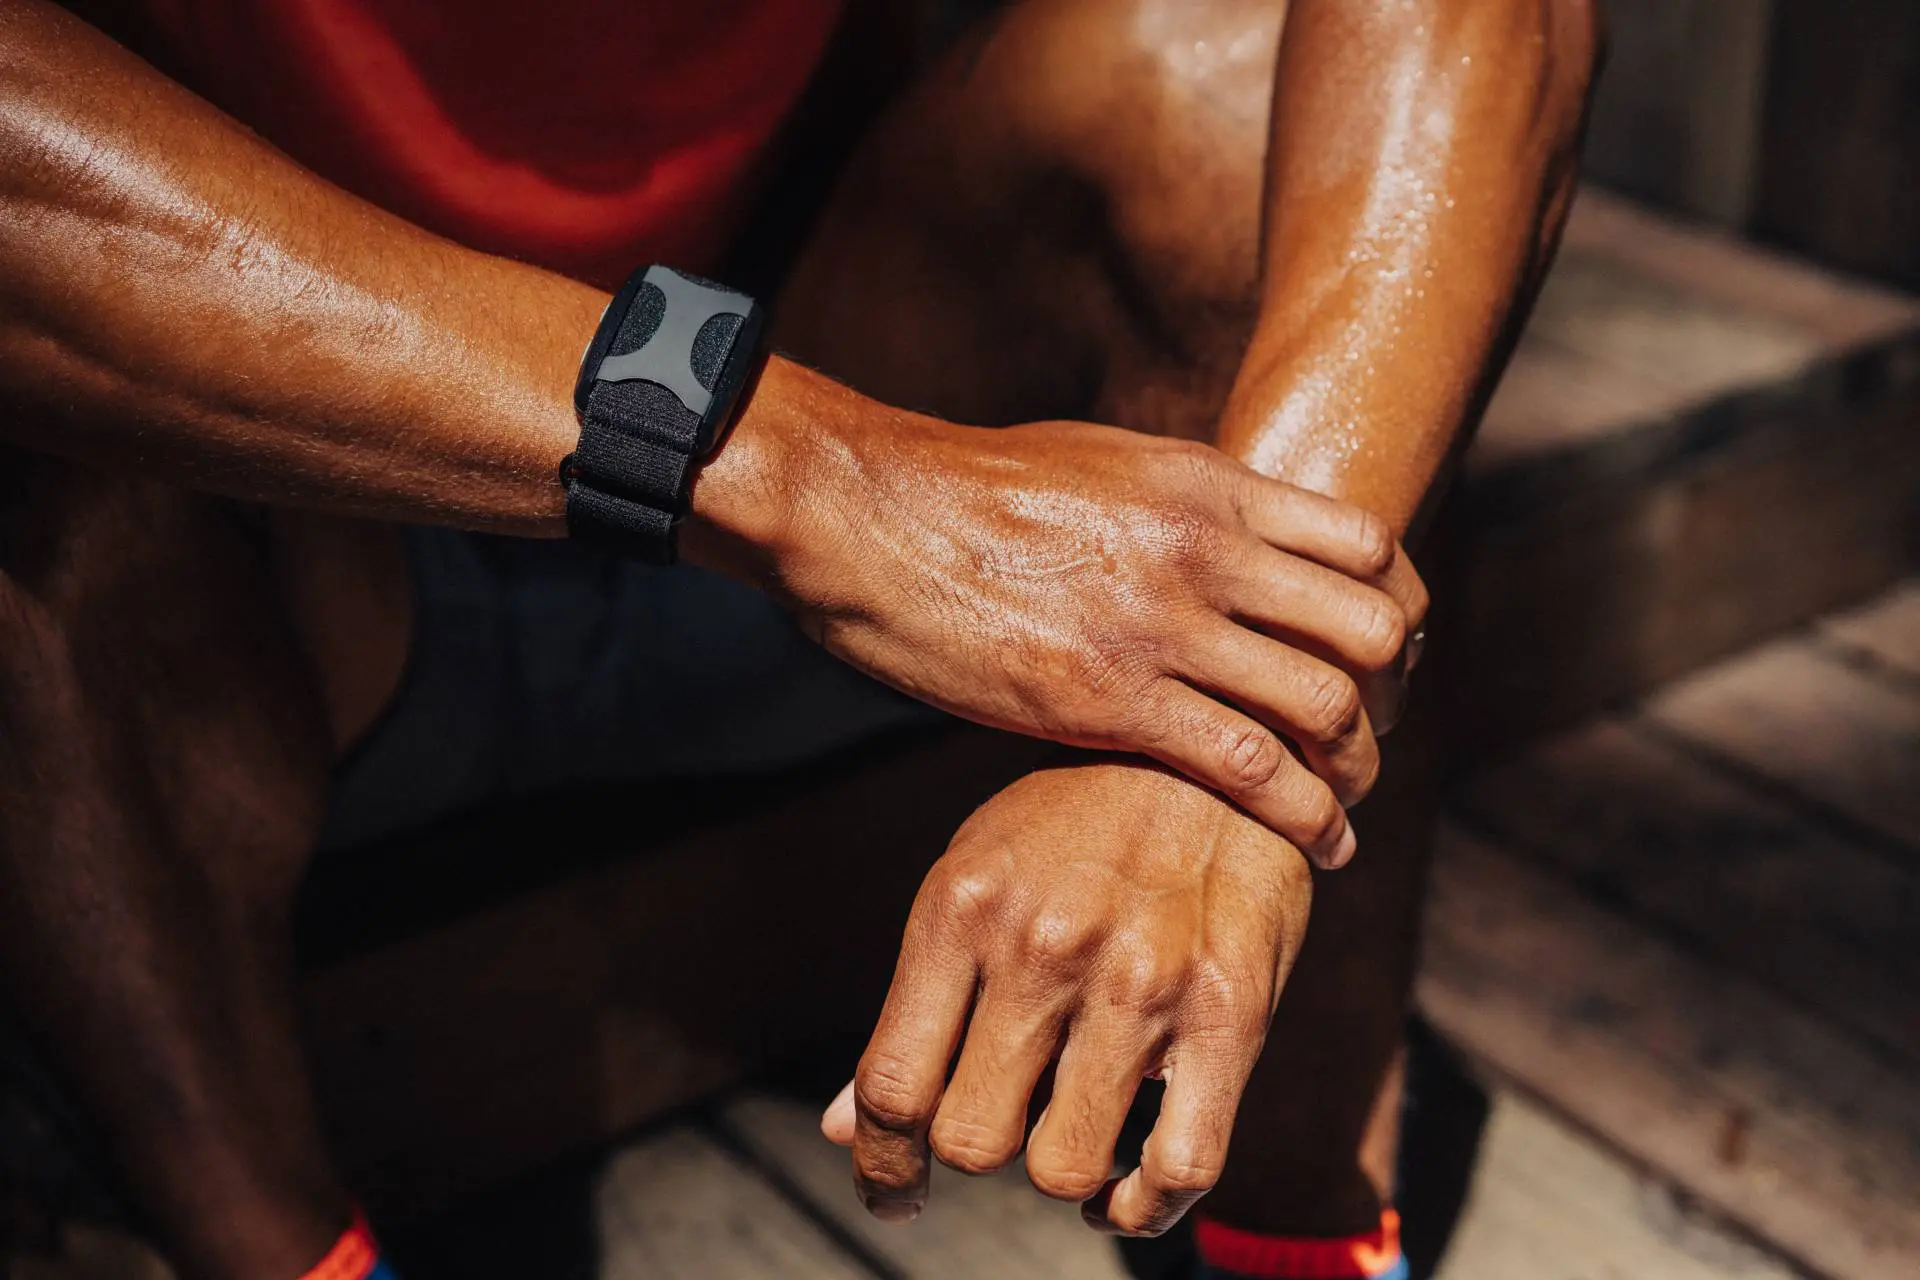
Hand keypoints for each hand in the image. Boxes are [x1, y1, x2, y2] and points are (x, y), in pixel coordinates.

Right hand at [689, 371, 1425, 867]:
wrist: (864, 511)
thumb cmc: (968, 488)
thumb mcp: (1103, 463)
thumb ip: (1181, 504)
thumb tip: (1227, 539)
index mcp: (1206, 484)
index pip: (1368, 545)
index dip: (1399, 611)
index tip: (1387, 659)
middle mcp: (1204, 549)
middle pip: (1369, 629)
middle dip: (1392, 696)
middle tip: (1375, 737)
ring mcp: (1159, 624)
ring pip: (1323, 705)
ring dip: (1355, 767)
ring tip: (1347, 805)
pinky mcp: (1104, 699)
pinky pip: (1246, 767)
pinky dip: (1302, 816)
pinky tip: (1318, 844)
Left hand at [820, 760, 1310, 1234]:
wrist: (1220, 754)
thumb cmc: (1080, 825)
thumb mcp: (977, 876)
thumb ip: (917, 1005)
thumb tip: (844, 1127)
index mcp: (962, 907)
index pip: (892, 1085)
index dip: (882, 1163)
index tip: (897, 1191)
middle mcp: (1042, 944)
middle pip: (970, 1137)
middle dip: (980, 1148)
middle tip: (1007, 1121)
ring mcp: (1140, 981)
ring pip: (1063, 1167)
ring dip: (1061, 1172)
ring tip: (1072, 1136)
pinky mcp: (1230, 1013)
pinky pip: (1178, 1169)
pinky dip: (1144, 1206)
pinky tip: (1128, 1189)